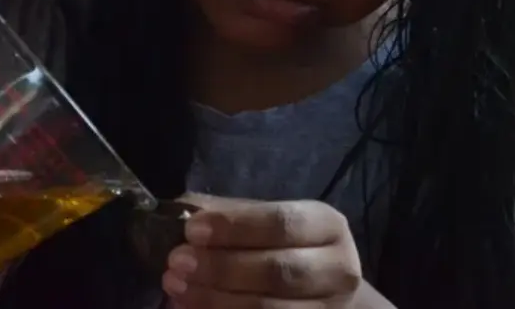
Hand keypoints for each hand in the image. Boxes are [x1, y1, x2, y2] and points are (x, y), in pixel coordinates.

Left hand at [162, 194, 363, 308]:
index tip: (192, 230)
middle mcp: (338, 269)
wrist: (325, 294)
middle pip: (278, 271)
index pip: (283, 223)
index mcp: (327, 226)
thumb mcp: (265, 222)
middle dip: (221, 268)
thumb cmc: (285, 248)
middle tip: (176, 263)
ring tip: (177, 290)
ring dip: (217, 300)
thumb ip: (231, 215)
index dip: (236, 227)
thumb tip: (184, 215)